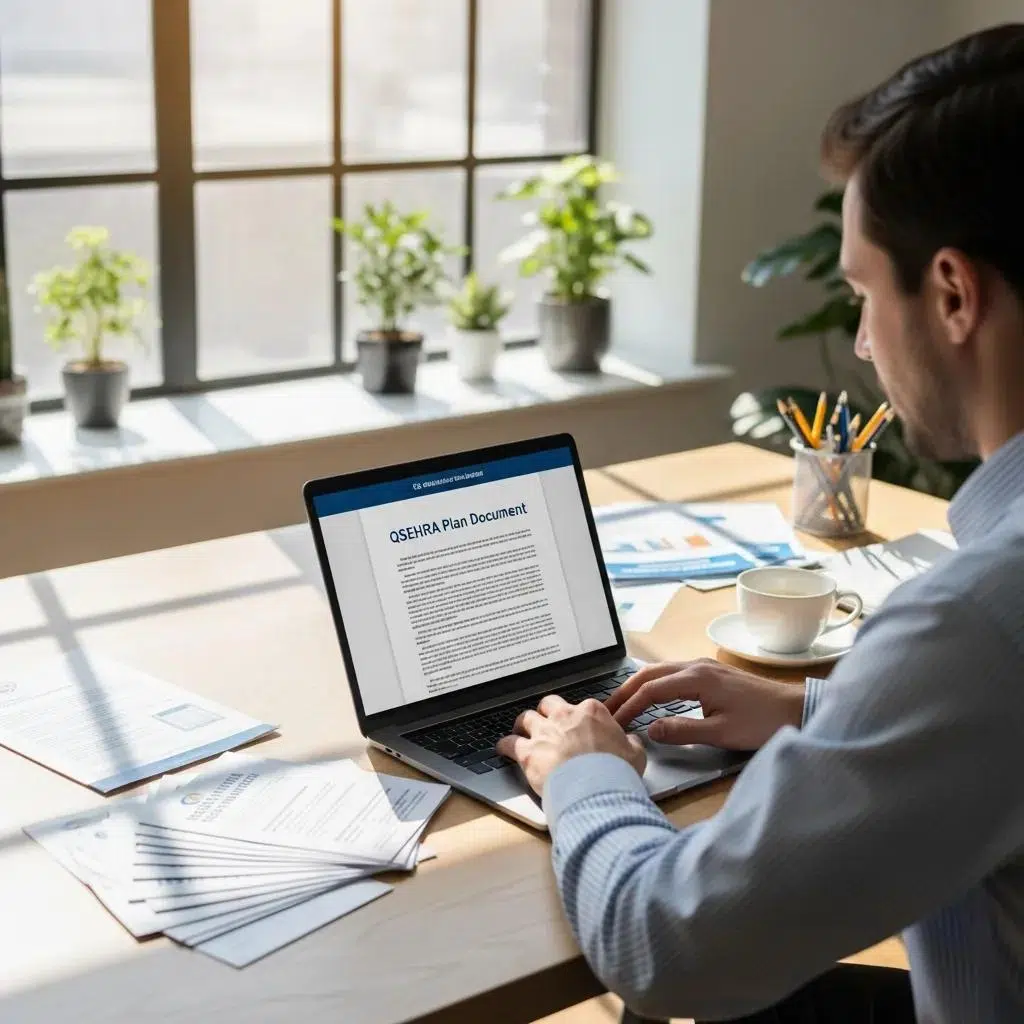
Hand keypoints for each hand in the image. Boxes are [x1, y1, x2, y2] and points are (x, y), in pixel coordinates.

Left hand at [496, 694, 646, 794]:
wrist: (597, 789)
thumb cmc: (616, 772)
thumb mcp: (635, 754)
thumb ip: (630, 743)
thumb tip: (631, 741)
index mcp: (591, 712)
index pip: (580, 706)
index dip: (577, 717)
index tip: (577, 726)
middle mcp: (565, 717)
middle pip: (549, 705)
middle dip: (546, 712)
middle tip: (547, 723)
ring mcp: (544, 733)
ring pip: (526, 718)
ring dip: (524, 724)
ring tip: (522, 731)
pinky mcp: (528, 753)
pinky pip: (509, 743)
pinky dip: (505, 745)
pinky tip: (503, 749)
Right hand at [605, 659, 804, 750]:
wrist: (796, 708)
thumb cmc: (762, 722)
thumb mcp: (720, 733)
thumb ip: (682, 731)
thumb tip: (649, 731)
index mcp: (695, 678)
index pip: (650, 690)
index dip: (628, 706)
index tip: (612, 722)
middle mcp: (696, 666)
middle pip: (649, 674)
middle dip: (625, 691)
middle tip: (606, 710)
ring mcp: (704, 666)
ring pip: (660, 671)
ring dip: (638, 685)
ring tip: (622, 703)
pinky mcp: (711, 672)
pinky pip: (672, 673)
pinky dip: (654, 684)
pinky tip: (651, 696)